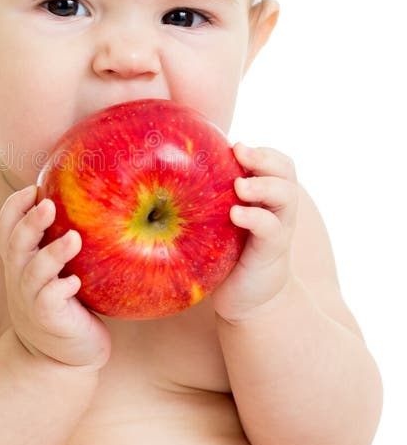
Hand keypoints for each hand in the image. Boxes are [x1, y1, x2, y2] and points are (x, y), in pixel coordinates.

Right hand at [0, 185, 110, 368]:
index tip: (33, 188)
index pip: (5, 228)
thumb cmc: (62, 304)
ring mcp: (31, 300)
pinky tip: (75, 281)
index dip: (14, 208)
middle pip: (15, 244)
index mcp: (20, 261)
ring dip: (52, 254)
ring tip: (74, 238)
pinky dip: (60, 289)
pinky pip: (49, 302)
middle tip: (49, 204)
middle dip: (29, 222)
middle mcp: (20, 278)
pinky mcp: (49, 320)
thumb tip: (87, 199)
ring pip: (33, 272)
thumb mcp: (52, 271)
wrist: (58, 359)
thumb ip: (58, 240)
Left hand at [211, 143, 298, 322]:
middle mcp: (276, 206)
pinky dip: (255, 217)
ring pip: (286, 196)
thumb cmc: (225, 254)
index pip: (275, 161)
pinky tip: (236, 214)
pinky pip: (271, 229)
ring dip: (263, 185)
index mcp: (263, 194)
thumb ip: (205, 198)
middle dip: (264, 158)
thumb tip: (158, 170)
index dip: (261, 151)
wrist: (248, 299)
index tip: (234, 145)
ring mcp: (279, 228)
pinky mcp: (272, 251)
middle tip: (240, 152)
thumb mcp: (216, 221)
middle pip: (286, 171)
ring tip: (240, 185)